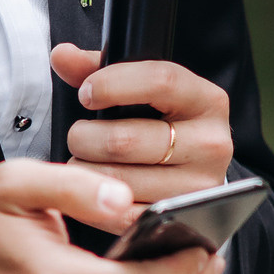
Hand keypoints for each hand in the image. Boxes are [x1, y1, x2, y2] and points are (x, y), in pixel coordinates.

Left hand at [50, 44, 235, 205]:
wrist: (193, 174)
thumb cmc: (162, 126)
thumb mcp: (143, 94)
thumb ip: (99, 70)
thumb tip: (61, 55)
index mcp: (207, 101)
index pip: (161, 80)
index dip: (114, 84)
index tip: (86, 93)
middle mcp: (211, 143)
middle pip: (127, 138)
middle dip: (85, 137)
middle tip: (78, 136)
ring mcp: (198, 185)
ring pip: (118, 177)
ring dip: (86, 171)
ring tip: (85, 162)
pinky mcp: (179, 218)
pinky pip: (120, 213)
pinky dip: (96, 200)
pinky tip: (92, 188)